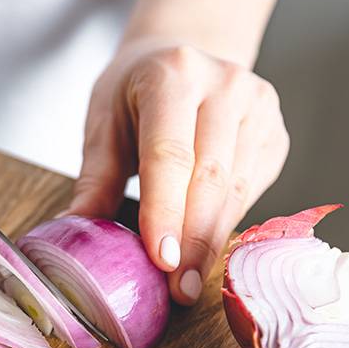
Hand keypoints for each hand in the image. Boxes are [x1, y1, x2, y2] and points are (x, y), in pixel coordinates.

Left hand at [69, 44, 288, 304]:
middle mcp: (225, 85)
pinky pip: (252, 189)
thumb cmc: (135, 92)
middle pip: (211, 177)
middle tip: (179, 289)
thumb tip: (74, 232)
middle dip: (194, 240)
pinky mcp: (274, 133)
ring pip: (237, 189)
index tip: (161, 260)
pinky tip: (207, 249)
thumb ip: (95, 178)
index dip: (166, 212)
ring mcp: (258, 107)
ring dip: (212, 241)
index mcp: (172, 75)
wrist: (180, 58)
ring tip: (190, 282)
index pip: (170, 154)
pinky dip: (227, 223)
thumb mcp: (104, 123)